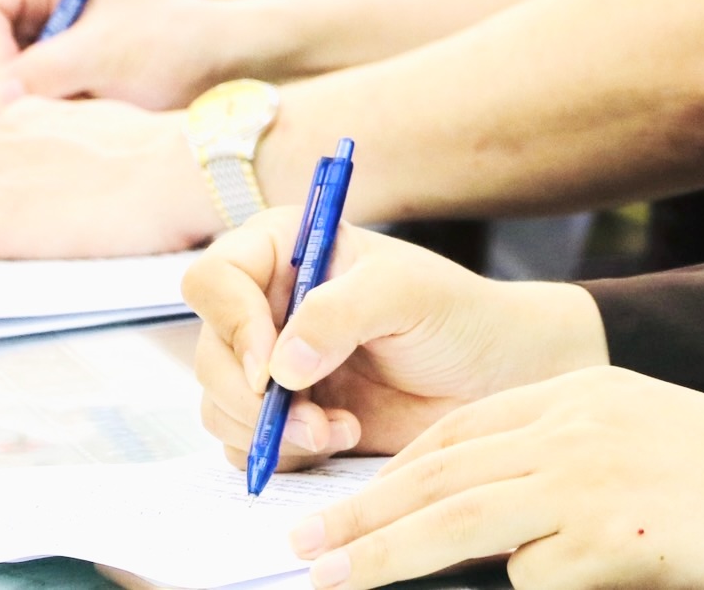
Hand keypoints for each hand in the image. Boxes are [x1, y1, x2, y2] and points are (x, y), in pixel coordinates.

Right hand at [0, 0, 239, 113]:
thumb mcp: (108, 51)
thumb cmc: (170, 41)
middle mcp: (24, 4)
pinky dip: (41, 117)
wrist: (211, 64)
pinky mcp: (39, 77)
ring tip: (86, 104)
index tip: (17, 88)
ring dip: (28, 107)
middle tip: (54, 108)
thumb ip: (46, 69)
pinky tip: (84, 113)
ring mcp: (29, 42)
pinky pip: (14, 107)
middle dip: (6, 89)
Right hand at [186, 216, 606, 468]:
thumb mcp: (406, 294)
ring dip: (272, 431)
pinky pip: (246, 446)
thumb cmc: (458, 316)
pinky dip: (285, 453)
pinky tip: (342, 437)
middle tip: (309, 416)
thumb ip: (340, 311)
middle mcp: (268, 306)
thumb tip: (280, 365)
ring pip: (221, 407)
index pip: (215, 279)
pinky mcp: (287, 418)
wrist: (493, 377)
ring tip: (338, 428)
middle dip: (253, 398)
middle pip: (210, 354)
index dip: (231, 324)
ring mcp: (274, 365)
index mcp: (284, 250)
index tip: (270, 368)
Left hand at [296, 368, 703, 589]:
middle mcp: (576, 425)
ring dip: (384, 555)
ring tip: (329, 579)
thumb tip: (485, 523)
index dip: (392, 472)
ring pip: (458, 524)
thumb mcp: (642, 443)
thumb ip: (566, 460)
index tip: (340, 506)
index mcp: (581, 394)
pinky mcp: (615, 538)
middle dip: (363, 514)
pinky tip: (549, 587)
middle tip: (300, 546)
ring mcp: (593, 479)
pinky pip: (536, 580)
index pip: (459, 433)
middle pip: (441, 474)